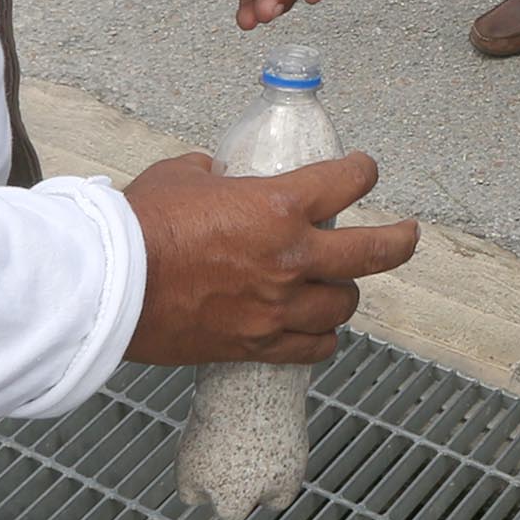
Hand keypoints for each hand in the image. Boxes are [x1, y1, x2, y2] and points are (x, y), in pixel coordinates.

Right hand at [120, 149, 419, 365]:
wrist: (111, 288)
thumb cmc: (139, 227)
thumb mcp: (181, 177)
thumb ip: (210, 173)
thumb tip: (213, 172)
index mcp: (278, 205)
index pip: (347, 181)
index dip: (362, 172)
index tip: (364, 171)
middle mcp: (291, 256)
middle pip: (374, 252)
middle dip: (399, 241)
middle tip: (408, 236)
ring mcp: (279, 306)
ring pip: (344, 304)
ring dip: (346, 292)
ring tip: (342, 287)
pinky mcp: (258, 344)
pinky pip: (313, 348)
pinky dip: (321, 339)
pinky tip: (320, 332)